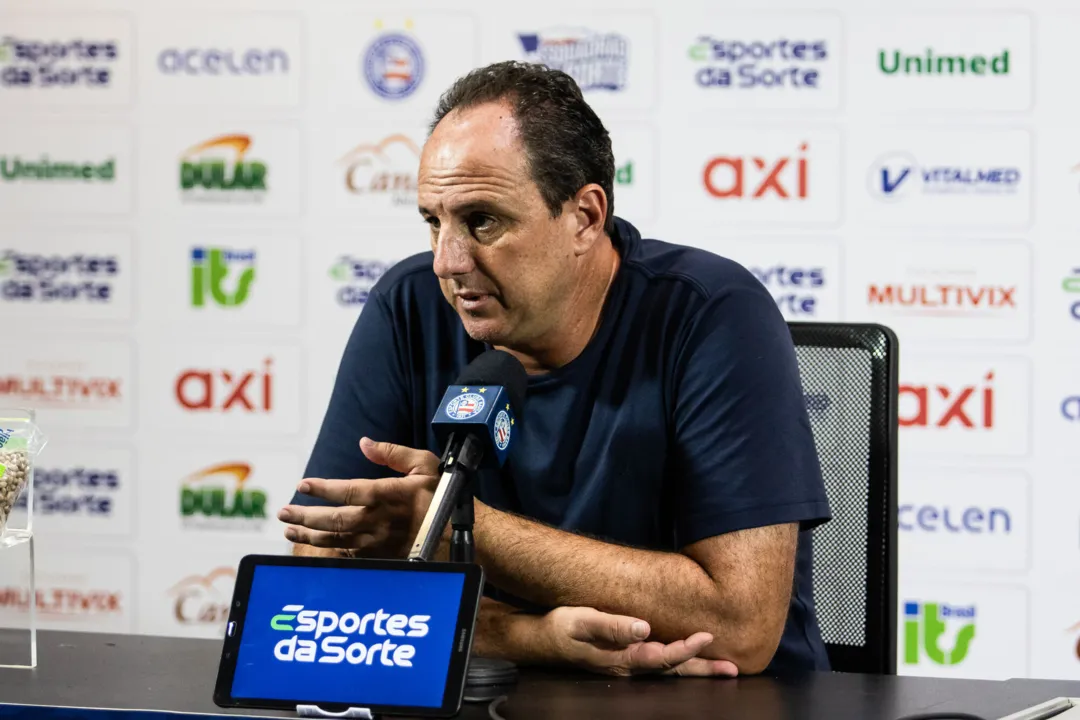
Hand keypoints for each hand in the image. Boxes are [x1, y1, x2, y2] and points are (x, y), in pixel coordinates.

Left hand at [277, 438, 439, 557]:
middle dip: (305, 517)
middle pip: (333, 520)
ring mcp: (377, 541)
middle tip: (283, 513)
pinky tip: (315, 546)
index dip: (322, 489)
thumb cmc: (439, 494)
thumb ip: (392, 453)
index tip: (302, 485)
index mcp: (387, 494)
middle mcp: (378, 520)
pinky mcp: (380, 556)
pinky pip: (348, 554)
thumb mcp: (423, 464)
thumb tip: (364, 443)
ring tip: (290, 531)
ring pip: (336, 540)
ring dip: (309, 536)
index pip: (346, 491)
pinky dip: (328, 550)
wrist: (455, 531)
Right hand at [544, 606, 738, 677]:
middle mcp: (628, 666)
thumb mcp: (582, 621)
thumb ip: (613, 626)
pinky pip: (658, 664)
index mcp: (622, 659)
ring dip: (695, 668)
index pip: (663, 657)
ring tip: (721, 668)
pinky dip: (678, 664)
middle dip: (703, 669)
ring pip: (668, 670)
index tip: (707, 636)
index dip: (687, 649)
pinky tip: (688, 660)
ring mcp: (626, 665)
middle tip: (733, 669)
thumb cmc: (559, 627)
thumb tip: (644, 628)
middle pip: (673, 671)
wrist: (537, 640)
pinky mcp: (623, 658)